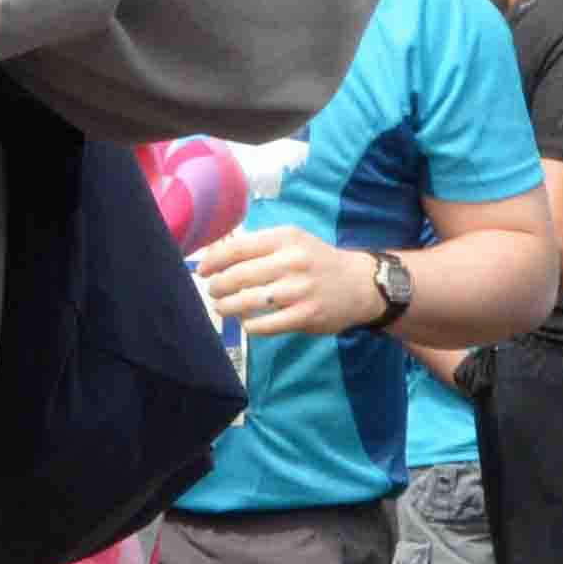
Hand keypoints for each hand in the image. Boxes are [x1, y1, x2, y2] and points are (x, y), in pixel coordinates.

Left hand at [189, 228, 378, 341]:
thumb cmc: (317, 261)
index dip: (213, 261)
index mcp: (285, 238)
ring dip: (227, 307)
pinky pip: (265, 325)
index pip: (237, 248)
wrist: (359, 284)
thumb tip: (216, 254)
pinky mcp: (305, 316)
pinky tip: (246, 323)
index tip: (202, 270)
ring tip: (222, 307)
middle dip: (217, 286)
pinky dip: (249, 326)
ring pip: (247, 302)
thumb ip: (259, 246)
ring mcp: (299, 290)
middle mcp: (292, 261)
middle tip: (213, 291)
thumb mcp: (293, 241)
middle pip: (238, 276)